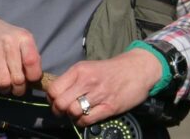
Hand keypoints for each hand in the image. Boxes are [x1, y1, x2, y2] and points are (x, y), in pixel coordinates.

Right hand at [0, 11, 41, 95]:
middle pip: (18, 77)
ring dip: (5, 89)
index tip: (30, 81)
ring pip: (4, 82)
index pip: (32, 62)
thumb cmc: (4, 36)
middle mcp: (9, 42)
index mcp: (23, 37)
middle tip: (17, 89)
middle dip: (19, 89)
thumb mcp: (20, 39)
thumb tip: (35, 81)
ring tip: (5, 86)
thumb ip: (29, 56)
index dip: (33, 77)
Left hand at [47, 48, 161, 125]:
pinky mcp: (109, 107)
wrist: (137, 69)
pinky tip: (86, 117)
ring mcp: (99, 95)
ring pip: (72, 112)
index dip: (52, 98)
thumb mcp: (89, 67)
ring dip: (72, 116)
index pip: (54, 89)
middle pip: (61, 103)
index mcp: (80, 70)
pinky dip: (82, 122)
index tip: (56, 100)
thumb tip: (55, 93)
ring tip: (77, 112)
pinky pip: (86, 120)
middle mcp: (87, 81)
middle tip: (64, 110)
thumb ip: (73, 79)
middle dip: (59, 110)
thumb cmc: (112, 69)